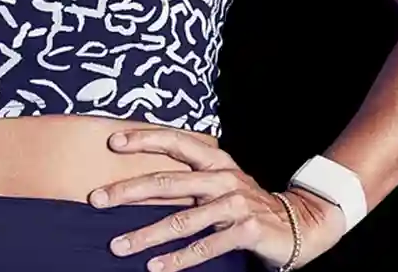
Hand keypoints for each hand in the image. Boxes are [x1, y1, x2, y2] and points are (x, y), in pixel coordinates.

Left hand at [88, 127, 346, 269]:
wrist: (300, 222)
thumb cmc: (247, 203)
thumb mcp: (220, 182)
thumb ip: (188, 179)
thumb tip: (137, 181)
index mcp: (216, 160)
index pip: (176, 141)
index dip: (144, 139)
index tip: (112, 142)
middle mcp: (224, 177)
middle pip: (168, 182)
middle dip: (127, 191)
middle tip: (96, 199)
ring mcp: (236, 204)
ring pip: (182, 220)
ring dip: (146, 235)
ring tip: (118, 246)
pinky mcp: (247, 230)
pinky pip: (206, 247)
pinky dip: (178, 259)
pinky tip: (155, 268)